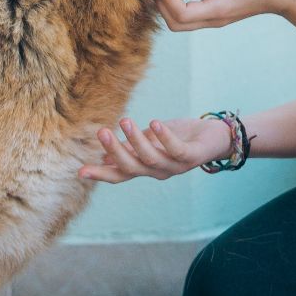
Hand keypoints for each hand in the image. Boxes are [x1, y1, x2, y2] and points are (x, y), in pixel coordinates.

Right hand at [79, 116, 234, 183]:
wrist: (215, 137)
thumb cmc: (180, 137)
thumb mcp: (151, 140)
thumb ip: (131, 146)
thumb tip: (104, 154)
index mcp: (145, 167)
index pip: (119, 174)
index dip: (101, 174)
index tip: (80, 171)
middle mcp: (158, 171)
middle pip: (131, 167)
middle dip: (115, 151)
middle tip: (102, 132)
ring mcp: (175, 166)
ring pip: (150, 159)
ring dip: (136, 141)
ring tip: (124, 121)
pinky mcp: (191, 157)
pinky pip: (175, 150)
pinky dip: (163, 137)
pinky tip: (154, 123)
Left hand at [158, 0, 295, 31]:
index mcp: (217, 10)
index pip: (180, 14)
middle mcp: (213, 20)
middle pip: (174, 24)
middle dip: (163, 3)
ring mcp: (213, 20)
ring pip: (179, 23)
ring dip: (169, 4)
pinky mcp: (214, 16)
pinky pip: (188, 17)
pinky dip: (178, 3)